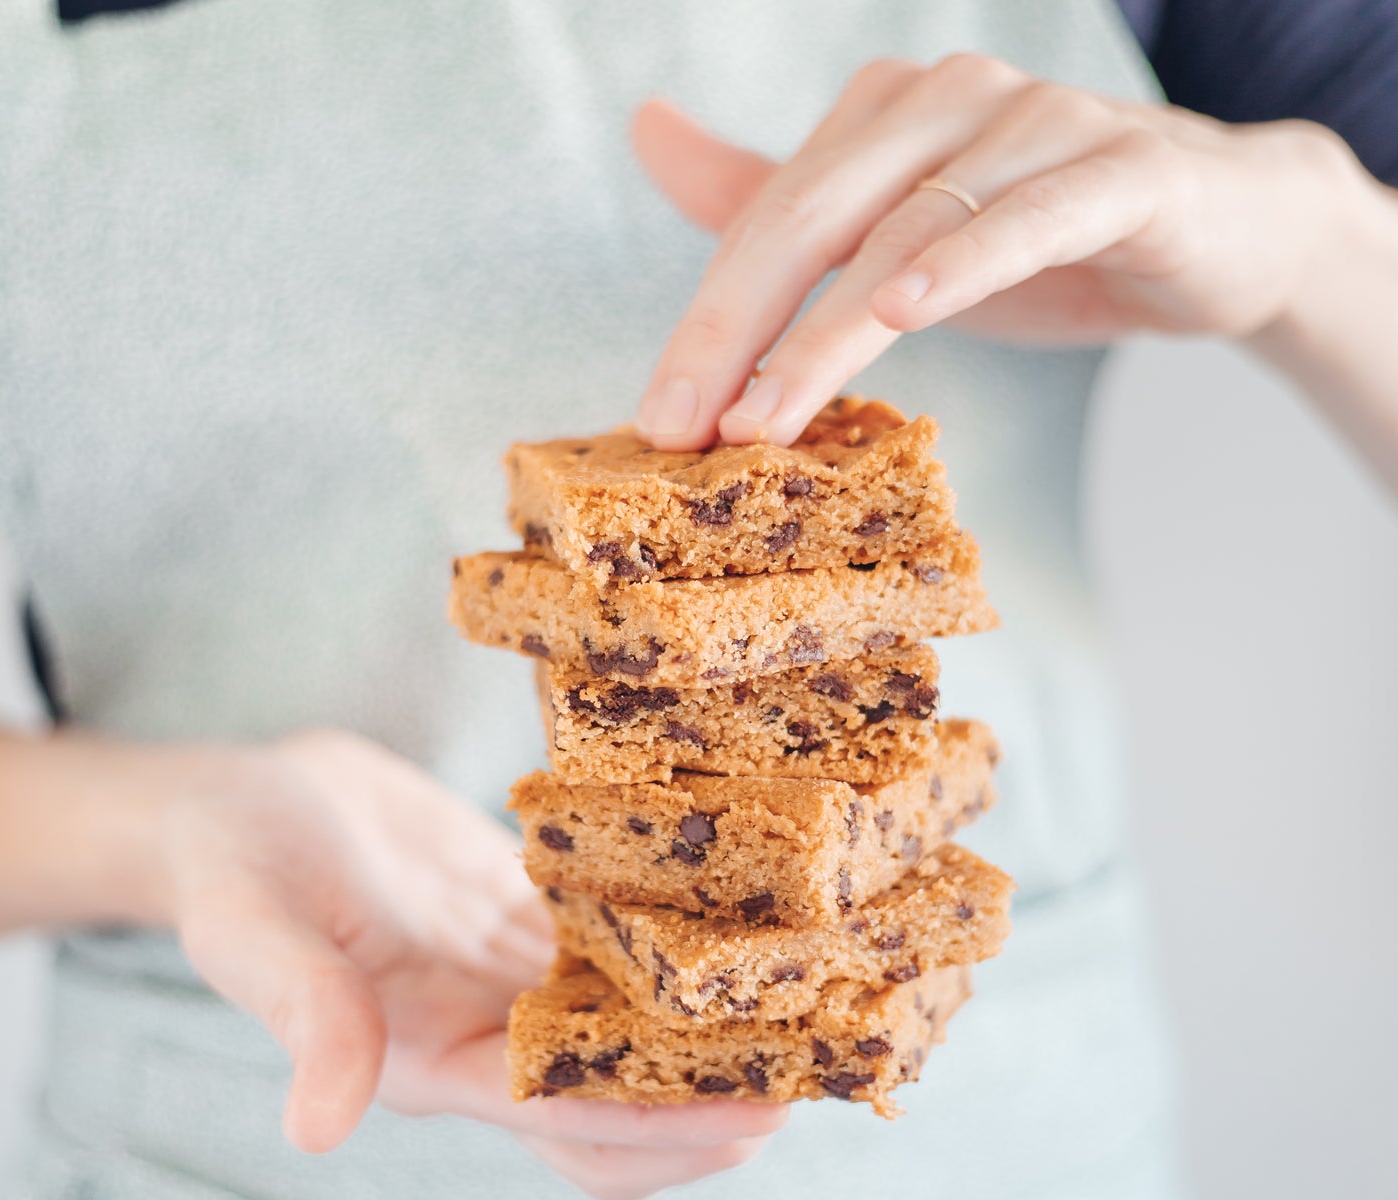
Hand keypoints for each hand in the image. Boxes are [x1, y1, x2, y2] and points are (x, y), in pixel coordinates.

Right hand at [158, 730, 785, 1198]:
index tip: (754, 1116)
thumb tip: (318, 1129)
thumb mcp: (252, 927)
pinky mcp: (533, 925)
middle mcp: (486, 1039)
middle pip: (616, 1111)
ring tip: (804, 1009)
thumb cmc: (237, 861)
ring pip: (631, 1039)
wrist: (248, 803)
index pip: (561, 1118)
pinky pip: (620, 956)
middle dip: (708, 1108)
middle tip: (808, 1075)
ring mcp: (514, 985)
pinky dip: (678, 956)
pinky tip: (744, 921)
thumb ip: (301, 1015)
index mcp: (428, 1061)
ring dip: (709, 1041)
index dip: (658, 1123)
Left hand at [633, 54, 1362, 449]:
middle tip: (681, 428)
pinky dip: (965, 259)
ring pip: (906, 230)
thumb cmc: (1039, 239)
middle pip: (811, 218)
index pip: (767, 224)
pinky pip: (1030, 215)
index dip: (706, 323)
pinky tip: (904, 308)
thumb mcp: (892, 234)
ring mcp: (1038, 125)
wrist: (1223, 230)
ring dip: (827, 331)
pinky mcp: (1125, 171)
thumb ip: (776, 198)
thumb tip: (647, 130)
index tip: (658, 423)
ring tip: (763, 417)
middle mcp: (948, 101)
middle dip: (733, 330)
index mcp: (882, 116)